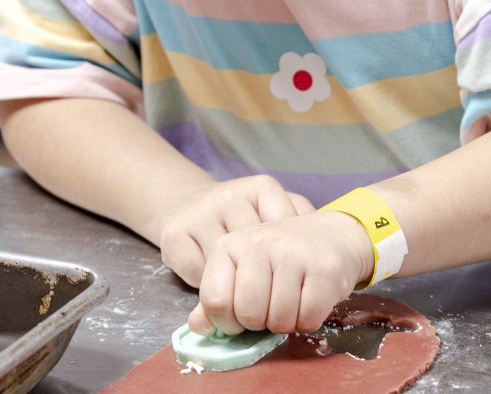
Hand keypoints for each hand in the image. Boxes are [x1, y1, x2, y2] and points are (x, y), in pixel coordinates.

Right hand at [155, 175, 314, 288]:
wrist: (186, 204)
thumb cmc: (240, 220)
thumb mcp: (273, 216)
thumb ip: (296, 231)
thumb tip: (316, 264)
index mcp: (262, 188)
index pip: (286, 231)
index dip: (290, 264)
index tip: (291, 280)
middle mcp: (231, 195)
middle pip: (256, 253)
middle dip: (265, 284)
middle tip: (270, 302)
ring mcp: (201, 213)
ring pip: (227, 267)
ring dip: (236, 290)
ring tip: (244, 296)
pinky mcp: (175, 234)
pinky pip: (199, 274)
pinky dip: (209, 287)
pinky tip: (216, 282)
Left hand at [188, 209, 371, 335]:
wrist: (330, 235)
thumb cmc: (279, 260)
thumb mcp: (242, 271)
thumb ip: (216, 300)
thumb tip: (198, 327)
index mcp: (230, 245)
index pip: (215, 301)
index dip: (228, 321)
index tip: (242, 312)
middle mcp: (259, 243)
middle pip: (249, 315)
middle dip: (261, 322)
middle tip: (272, 304)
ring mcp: (293, 253)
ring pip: (280, 321)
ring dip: (287, 322)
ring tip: (293, 299)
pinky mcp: (324, 268)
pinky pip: (309, 318)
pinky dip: (310, 319)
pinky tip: (311, 298)